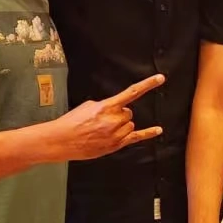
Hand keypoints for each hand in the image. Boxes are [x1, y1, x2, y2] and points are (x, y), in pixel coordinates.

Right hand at [49, 74, 165, 160]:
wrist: (61, 140)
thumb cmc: (72, 122)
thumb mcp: (88, 106)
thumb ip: (106, 105)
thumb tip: (115, 109)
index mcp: (107, 106)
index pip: (132, 92)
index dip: (147, 84)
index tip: (160, 78)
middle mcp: (114, 119)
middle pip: (129, 113)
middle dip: (119, 115)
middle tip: (103, 121)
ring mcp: (116, 133)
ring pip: (130, 124)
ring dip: (121, 126)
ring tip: (103, 130)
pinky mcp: (116, 144)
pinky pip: (137, 137)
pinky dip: (148, 133)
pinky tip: (158, 130)